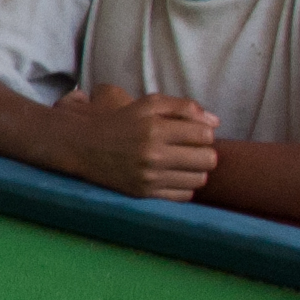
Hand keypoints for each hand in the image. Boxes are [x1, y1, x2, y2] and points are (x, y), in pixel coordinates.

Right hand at [48, 83, 220, 198]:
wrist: (84, 145)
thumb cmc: (121, 121)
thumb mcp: (149, 103)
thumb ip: (184, 107)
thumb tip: (215, 123)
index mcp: (155, 128)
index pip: (205, 135)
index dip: (204, 133)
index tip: (192, 134)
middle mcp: (153, 154)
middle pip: (208, 160)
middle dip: (204, 152)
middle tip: (190, 149)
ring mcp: (149, 176)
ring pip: (199, 179)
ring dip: (195, 170)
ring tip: (181, 162)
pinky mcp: (144, 193)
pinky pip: (184, 195)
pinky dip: (183, 185)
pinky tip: (171, 175)